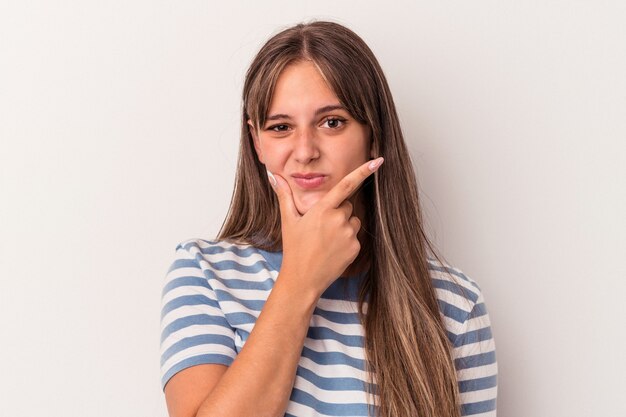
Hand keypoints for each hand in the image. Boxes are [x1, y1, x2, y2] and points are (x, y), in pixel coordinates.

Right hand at [267, 157, 383, 295]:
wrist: (303, 279)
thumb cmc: (294, 249)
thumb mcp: (288, 221)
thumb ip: (284, 195)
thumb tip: (273, 175)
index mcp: (322, 209)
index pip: (346, 185)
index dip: (363, 171)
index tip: (378, 161)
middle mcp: (338, 219)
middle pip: (346, 206)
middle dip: (337, 212)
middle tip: (320, 228)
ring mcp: (348, 235)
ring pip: (352, 221)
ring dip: (343, 226)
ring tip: (326, 240)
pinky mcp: (356, 248)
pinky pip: (355, 236)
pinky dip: (346, 241)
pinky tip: (332, 250)